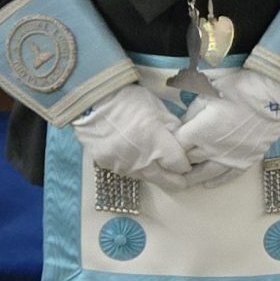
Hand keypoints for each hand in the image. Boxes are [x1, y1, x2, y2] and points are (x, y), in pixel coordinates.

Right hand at [72, 85, 191, 182]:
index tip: (187, 161)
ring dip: (156, 174)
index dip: (186, 164)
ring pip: (147, 178)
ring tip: (160, 168)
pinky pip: (128, 172)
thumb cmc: (129, 100)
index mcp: (157, 143)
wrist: (92, 101)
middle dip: (176, 178)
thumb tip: (183, 144)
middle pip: (166, 180)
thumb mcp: (158, 109)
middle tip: (182, 178)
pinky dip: (136, 168)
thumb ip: (173, 129)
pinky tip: (137, 159)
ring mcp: (123, 166)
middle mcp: (142, 161)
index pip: (180, 165)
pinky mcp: (108, 166)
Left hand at [177, 68, 279, 176]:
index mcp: (198, 131)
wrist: (274, 95)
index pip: (175, 147)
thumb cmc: (240, 88)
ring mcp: (229, 157)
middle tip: (170, 165)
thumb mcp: (207, 92)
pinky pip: (228, 176)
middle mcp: (211, 149)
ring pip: (205, 174)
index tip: (165, 146)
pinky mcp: (246, 160)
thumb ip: (192, 111)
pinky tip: (208, 184)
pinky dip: (216, 181)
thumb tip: (184, 123)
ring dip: (193, 178)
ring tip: (183, 181)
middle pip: (187, 162)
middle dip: (178, 162)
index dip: (168, 147)